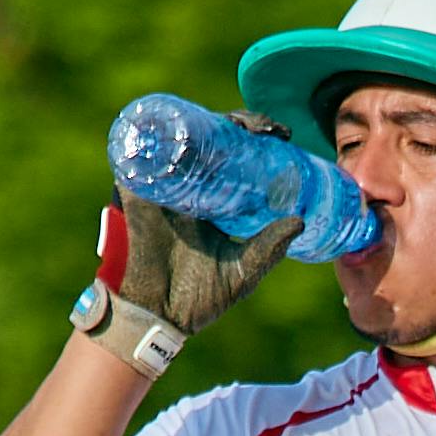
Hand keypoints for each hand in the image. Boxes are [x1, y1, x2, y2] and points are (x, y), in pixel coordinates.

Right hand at [96, 123, 303, 340]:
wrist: (154, 316)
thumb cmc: (194, 300)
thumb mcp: (241, 271)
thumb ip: (268, 249)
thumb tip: (299, 221)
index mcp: (210, 202)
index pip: (234, 157)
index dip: (256, 139)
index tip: (282, 135)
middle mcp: (186, 188)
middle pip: (211, 139)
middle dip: (239, 123)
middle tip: (265, 130)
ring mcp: (161, 186)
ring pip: (183, 137)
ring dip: (208, 120)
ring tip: (239, 124)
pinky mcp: (135, 189)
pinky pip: (142, 150)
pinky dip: (160, 130)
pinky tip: (188, 121)